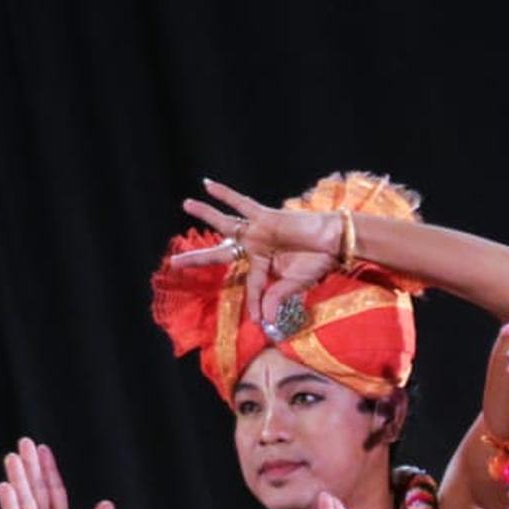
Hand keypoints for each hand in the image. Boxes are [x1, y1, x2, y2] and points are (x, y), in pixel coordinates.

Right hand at [0, 438, 113, 508]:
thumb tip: (107, 503)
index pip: (53, 491)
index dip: (48, 470)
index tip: (42, 449)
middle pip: (35, 491)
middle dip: (29, 467)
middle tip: (23, 443)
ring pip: (23, 503)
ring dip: (17, 481)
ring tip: (12, 458)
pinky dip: (10, 507)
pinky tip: (5, 488)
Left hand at [176, 178, 336, 324]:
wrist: (334, 242)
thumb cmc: (318, 264)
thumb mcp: (294, 284)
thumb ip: (276, 298)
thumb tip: (265, 322)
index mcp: (263, 269)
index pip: (249, 288)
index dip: (254, 305)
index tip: (258, 321)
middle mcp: (256, 249)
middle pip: (220, 255)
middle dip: (198, 258)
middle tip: (175, 262)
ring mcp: (258, 232)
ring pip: (226, 224)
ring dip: (206, 214)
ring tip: (186, 205)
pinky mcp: (265, 217)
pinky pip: (241, 204)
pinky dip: (226, 195)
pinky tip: (207, 185)